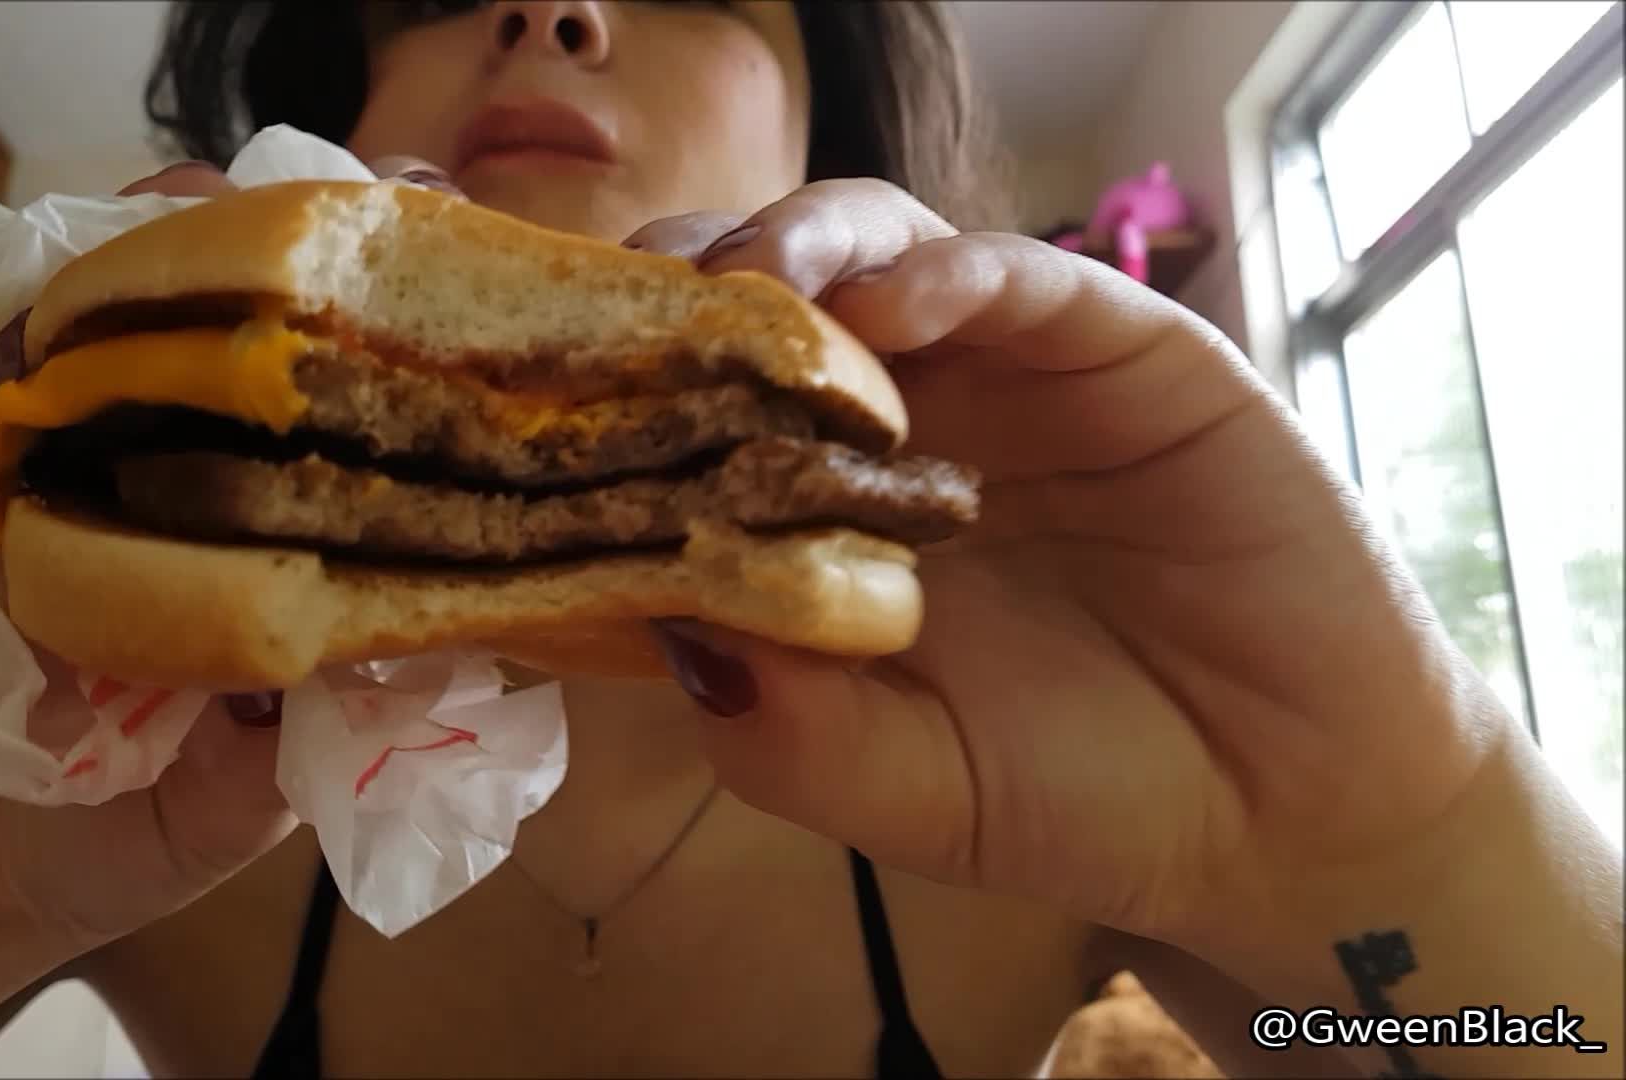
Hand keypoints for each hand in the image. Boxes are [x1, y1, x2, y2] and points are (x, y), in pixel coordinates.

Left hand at [627, 181, 1528, 962]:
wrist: (1290, 810)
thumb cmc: (1083, 796)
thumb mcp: (908, 789)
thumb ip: (787, 727)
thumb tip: (661, 621)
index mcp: (826, 515)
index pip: (694, 412)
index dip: (620, 392)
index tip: (543, 402)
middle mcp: (903, 425)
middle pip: (760, 305)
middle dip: (683, 294)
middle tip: (634, 323)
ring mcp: (1006, 377)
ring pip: (874, 253)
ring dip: (794, 253)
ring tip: (747, 291)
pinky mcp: (1121, 349)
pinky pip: (1021, 275)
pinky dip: (946, 271)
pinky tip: (891, 307)